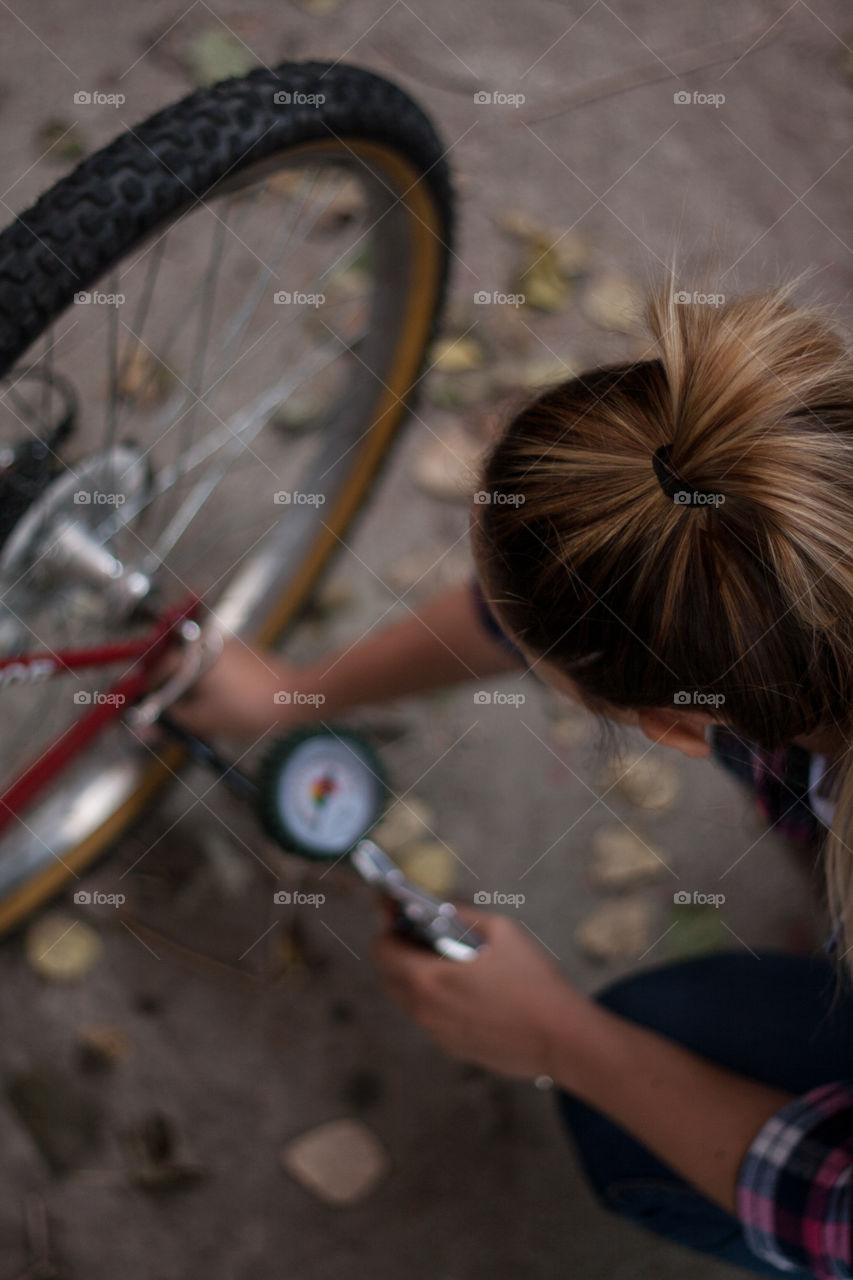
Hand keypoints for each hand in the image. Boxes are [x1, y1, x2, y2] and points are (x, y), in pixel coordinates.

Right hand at [149, 639, 316, 739]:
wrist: (296, 697)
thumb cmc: (250, 708)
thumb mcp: (204, 720)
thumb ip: (171, 721)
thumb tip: (145, 728)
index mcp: (192, 655)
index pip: (154, 668)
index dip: (142, 689)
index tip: (135, 705)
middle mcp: (207, 643)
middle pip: (172, 664)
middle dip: (164, 690)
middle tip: (162, 714)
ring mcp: (226, 645)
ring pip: (193, 666)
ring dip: (185, 687)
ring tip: (188, 713)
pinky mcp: (242, 653)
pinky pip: (213, 666)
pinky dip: (205, 683)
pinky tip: (212, 704)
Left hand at [371, 906, 588, 1079]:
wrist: (559, 1037)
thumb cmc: (533, 981)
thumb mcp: (502, 931)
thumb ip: (464, 915)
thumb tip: (444, 908)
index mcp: (428, 978)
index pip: (383, 951)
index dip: (388, 931)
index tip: (399, 920)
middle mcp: (425, 1009)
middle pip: (389, 978)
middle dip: (398, 955)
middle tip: (421, 938)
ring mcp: (438, 1032)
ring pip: (409, 1001)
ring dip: (415, 979)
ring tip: (444, 963)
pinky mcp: (454, 1048)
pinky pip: (431, 1019)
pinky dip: (435, 1002)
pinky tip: (465, 991)